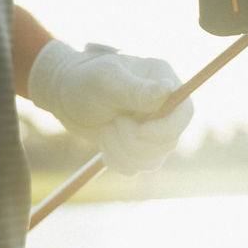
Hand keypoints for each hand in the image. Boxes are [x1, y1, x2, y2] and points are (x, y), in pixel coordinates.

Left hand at [27, 40, 193, 174]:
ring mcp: (151, 126)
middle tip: (111, 124)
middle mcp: (163, 105)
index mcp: (162, 80)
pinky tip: (103, 143)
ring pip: (153, 159)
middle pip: (169, 141)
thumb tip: (168, 90)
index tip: (141, 130)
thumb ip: (136, 90)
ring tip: (105, 131)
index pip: (185, 112)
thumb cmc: (84, 79)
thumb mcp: (107, 82)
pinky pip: (137, 167)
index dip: (167, 128)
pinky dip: (118, 162)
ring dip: (124, 153)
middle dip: (136, 142)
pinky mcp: (137, 145)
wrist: (63, 94)